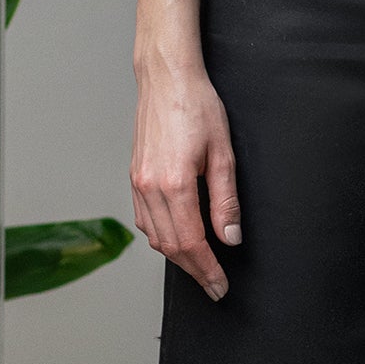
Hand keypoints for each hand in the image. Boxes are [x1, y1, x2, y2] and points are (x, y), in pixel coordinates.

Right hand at [131, 63, 240, 300]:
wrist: (167, 78)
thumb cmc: (197, 106)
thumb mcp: (223, 153)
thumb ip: (226, 200)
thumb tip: (230, 238)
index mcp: (174, 184)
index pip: (191, 242)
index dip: (207, 269)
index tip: (220, 286)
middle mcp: (150, 187)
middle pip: (170, 246)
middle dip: (194, 271)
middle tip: (214, 285)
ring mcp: (138, 182)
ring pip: (154, 236)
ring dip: (176, 257)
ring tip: (200, 267)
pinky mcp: (134, 176)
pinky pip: (143, 219)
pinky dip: (160, 236)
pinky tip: (176, 237)